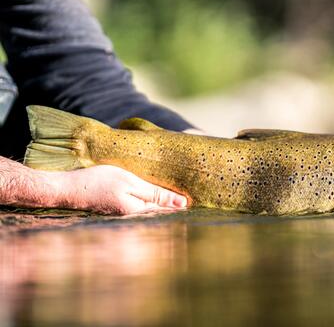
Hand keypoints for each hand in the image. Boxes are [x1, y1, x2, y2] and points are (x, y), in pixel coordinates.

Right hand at [47, 165, 187, 214]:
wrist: (68, 188)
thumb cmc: (98, 181)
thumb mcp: (130, 182)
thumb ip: (156, 193)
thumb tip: (182, 204)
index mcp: (140, 211)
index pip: (168, 211)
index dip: (183, 207)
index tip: (199, 201)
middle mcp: (135, 217)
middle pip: (162, 213)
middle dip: (176, 208)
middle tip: (194, 200)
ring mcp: (126, 215)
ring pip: (152, 211)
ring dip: (164, 206)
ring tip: (179, 198)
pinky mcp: (119, 210)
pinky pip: (141, 208)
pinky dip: (151, 203)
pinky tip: (155, 196)